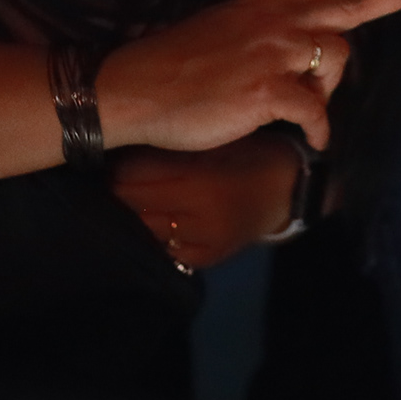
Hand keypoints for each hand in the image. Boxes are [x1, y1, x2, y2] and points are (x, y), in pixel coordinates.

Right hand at [94, 0, 400, 153]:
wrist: (135, 86)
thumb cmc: (176, 64)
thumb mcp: (227, 29)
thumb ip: (269, 33)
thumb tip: (303, 54)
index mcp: (268, 4)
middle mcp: (279, 21)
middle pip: (353, 2)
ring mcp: (277, 52)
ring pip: (339, 61)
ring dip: (329, 89)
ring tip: (302, 107)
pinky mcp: (270, 90)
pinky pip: (317, 112)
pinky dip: (320, 130)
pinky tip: (315, 141)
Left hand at [110, 130, 308, 270]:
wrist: (288, 190)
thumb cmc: (249, 155)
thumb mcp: (213, 142)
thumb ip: (173, 151)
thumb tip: (123, 150)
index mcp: (201, 178)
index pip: (134, 176)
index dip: (117, 167)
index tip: (112, 159)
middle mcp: (199, 214)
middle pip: (134, 204)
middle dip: (120, 190)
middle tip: (114, 178)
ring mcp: (203, 240)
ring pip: (145, 227)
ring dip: (136, 212)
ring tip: (135, 197)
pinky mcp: (207, 257)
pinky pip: (166, 247)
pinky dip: (159, 232)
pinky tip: (163, 218)